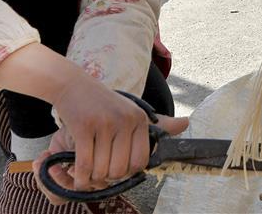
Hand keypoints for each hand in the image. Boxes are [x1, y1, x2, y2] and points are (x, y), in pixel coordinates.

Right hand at [32, 111, 188, 204]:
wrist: (75, 86)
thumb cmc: (104, 104)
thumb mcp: (134, 110)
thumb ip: (159, 123)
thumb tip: (187, 123)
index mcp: (140, 119)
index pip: (141, 160)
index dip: (128, 171)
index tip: (117, 168)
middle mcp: (126, 120)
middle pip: (120, 169)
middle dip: (108, 176)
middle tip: (99, 169)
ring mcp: (105, 123)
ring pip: (102, 169)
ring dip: (92, 176)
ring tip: (88, 168)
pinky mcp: (84, 127)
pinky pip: (85, 163)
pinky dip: (81, 175)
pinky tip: (79, 175)